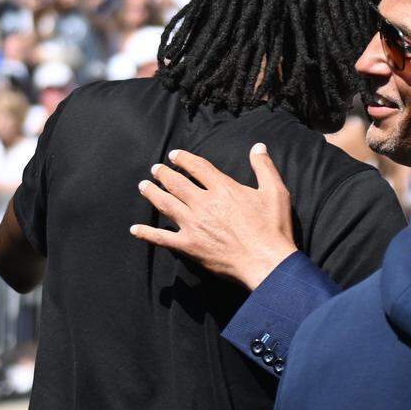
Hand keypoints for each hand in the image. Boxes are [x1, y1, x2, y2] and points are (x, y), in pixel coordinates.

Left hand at [131, 143, 297, 289]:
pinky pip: (162, 238)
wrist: (267, 262)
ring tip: (143, 186)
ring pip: (166, 204)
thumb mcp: (276, 192)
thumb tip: (258, 146)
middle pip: (176, 183)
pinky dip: (147, 233)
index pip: (197, 167)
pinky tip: (135, 229)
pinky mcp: (189, 246)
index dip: (184, 159)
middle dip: (163, 173)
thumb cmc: (273, 229)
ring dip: (152, 193)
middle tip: (155, 169)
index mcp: (223, 188)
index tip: (174, 155)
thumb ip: (264, 167)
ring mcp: (193, 225)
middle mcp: (204, 203)